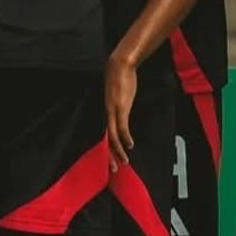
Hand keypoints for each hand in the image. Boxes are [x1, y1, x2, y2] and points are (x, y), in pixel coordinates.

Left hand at [105, 53, 136, 169]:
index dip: (108, 149)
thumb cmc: (120, 80)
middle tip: (112, 170)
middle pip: (106, 139)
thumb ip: (120, 107)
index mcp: (107, 112)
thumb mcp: (120, 97)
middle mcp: (107, 113)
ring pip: (112, 135)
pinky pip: (122, 125)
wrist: (119, 66)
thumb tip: (123, 115)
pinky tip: (130, 145)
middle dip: (109, 155)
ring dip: (117, 150)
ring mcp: (113, 110)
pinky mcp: (120, 107)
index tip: (111, 161)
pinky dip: (125, 137)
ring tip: (123, 161)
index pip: (105, 134)